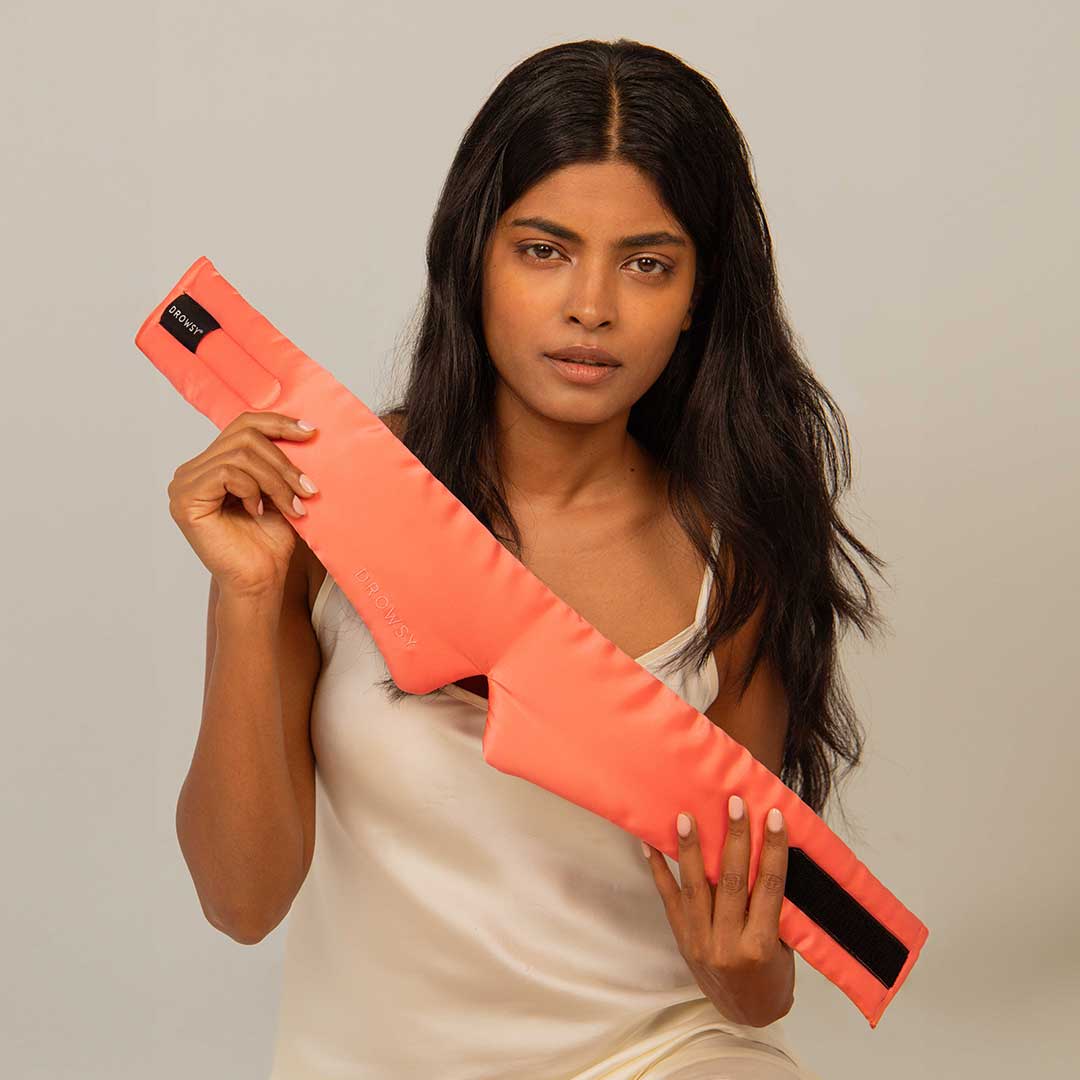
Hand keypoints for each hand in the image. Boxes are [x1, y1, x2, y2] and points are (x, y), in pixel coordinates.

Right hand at [167, 411, 319, 596]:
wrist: (261, 580)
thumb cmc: (269, 542)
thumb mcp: (279, 491)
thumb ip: (278, 460)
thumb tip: (304, 427)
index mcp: (213, 464)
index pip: (243, 425)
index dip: (277, 423)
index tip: (310, 433)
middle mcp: (194, 470)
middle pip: (244, 436)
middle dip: (283, 461)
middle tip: (307, 489)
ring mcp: (185, 484)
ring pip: (240, 454)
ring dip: (275, 479)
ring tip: (292, 505)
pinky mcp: (185, 499)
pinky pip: (226, 472)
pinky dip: (252, 489)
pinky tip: (259, 512)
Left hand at [642, 797, 794, 1027]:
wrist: (746, 1013)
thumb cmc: (773, 974)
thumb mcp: (783, 945)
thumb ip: (774, 906)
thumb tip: (771, 851)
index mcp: (759, 945)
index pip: (768, 886)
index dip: (772, 849)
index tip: (774, 816)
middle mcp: (726, 943)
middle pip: (731, 881)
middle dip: (734, 839)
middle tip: (734, 804)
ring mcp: (699, 940)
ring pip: (695, 887)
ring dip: (690, 849)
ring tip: (686, 816)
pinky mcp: (681, 937)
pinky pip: (668, 898)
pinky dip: (659, 869)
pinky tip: (651, 843)